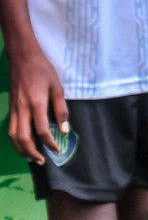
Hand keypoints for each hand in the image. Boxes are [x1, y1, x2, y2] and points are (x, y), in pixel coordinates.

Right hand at [7, 47, 66, 164]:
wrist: (22, 59)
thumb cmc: (43, 71)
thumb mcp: (57, 87)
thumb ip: (61, 109)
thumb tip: (64, 129)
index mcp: (36, 104)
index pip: (42, 130)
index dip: (50, 143)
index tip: (57, 149)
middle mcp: (22, 109)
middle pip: (23, 137)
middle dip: (32, 152)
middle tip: (43, 161)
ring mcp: (14, 110)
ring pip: (13, 136)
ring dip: (21, 149)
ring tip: (32, 157)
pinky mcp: (10, 108)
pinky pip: (10, 129)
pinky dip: (15, 140)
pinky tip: (23, 145)